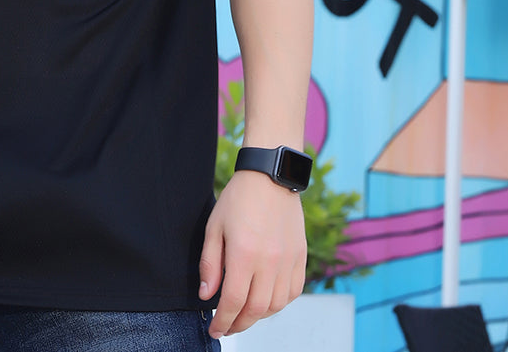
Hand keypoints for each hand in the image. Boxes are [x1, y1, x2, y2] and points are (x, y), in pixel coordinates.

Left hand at [199, 170, 306, 337]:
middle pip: (255, 310)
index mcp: (244, 254)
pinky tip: (265, 300)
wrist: (270, 177)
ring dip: (258, 316)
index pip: (232, 302)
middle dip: (238, 324)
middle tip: (226, 327)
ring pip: (275, 306)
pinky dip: (278, 303)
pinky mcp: (300, 257)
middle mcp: (269, 262)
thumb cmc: (238, 199)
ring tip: (243, 314)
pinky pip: (292, 293)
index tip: (214, 330)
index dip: (222, 321)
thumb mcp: (214, 227)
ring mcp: (288, 261)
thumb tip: (207, 295)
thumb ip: (210, 264)